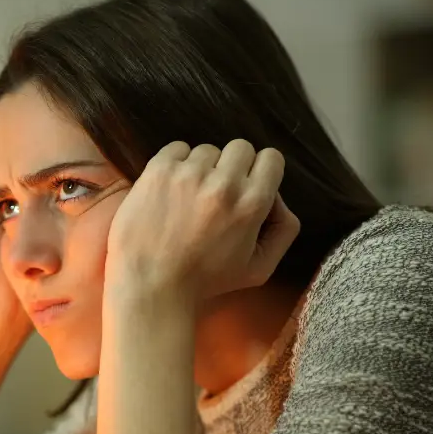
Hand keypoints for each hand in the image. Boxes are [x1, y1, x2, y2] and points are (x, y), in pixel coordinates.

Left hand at [105, 140, 300, 303]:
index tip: (246, 186)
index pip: (271, 158)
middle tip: (216, 194)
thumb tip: (278, 198)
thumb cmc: (203, 282)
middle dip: (232, 168)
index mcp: (252, 203)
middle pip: (240, 148)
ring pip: (207, 150)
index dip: (260, 171)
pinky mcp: (158, 170)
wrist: (149, 285)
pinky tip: (171, 188)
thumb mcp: (259, 268)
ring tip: (188, 197)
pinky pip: (177, 148)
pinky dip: (176, 163)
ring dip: (202, 168)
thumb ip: (284, 230)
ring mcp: (189, 174)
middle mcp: (224, 183)